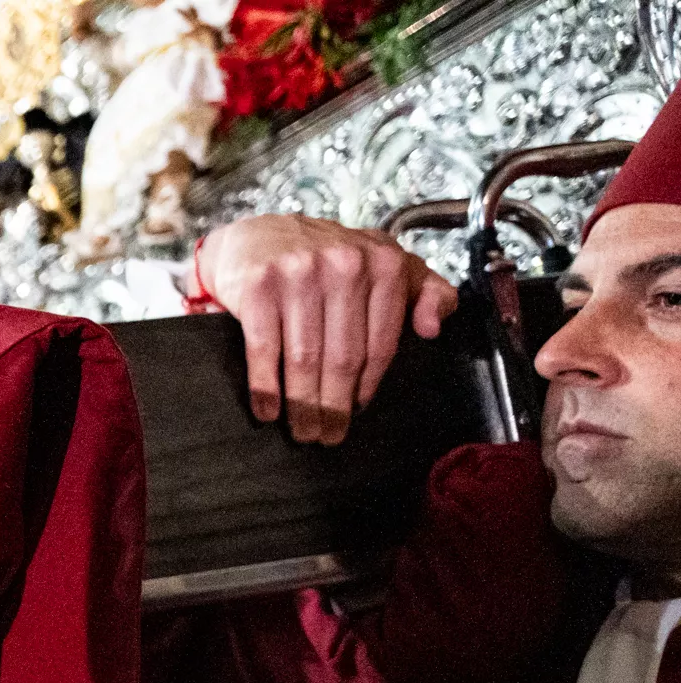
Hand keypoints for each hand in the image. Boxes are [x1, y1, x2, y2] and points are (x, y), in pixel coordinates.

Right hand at [195, 214, 457, 444]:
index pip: (381, 343)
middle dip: (333, 406)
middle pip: (342, 357)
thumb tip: (433, 328)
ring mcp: (300, 274)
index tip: (356, 410)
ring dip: (302, 405)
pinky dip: (266, 387)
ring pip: (305, 359)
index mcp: (384, 263)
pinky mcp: (259, 286)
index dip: (367, 385)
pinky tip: (268, 409)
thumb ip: (425, 290)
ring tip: (302, 430)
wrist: (260, 236)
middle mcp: (345, 265)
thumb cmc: (326, 259)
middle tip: (327, 435)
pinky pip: (265, 350)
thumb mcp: (384, 264)